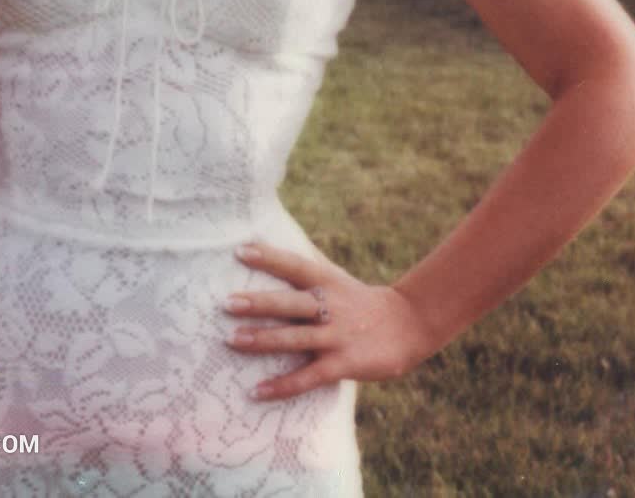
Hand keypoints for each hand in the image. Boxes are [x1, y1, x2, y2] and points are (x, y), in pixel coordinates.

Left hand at [223, 242, 434, 400]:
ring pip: (295, 338)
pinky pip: (308, 377)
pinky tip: (257, 391)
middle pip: (290, 303)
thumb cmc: (360, 299)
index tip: (240, 251)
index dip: (268, 257)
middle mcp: (330, 306)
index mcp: (327, 281)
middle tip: (226, 302)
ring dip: (263, 340)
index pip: (294, 265)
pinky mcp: (343, 364)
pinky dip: (282, 385)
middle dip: (258, 303)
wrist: (408, 324)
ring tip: (232, 340)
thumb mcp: (336, 277)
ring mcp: (336, 336)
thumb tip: (271, 243)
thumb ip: (308, 265)